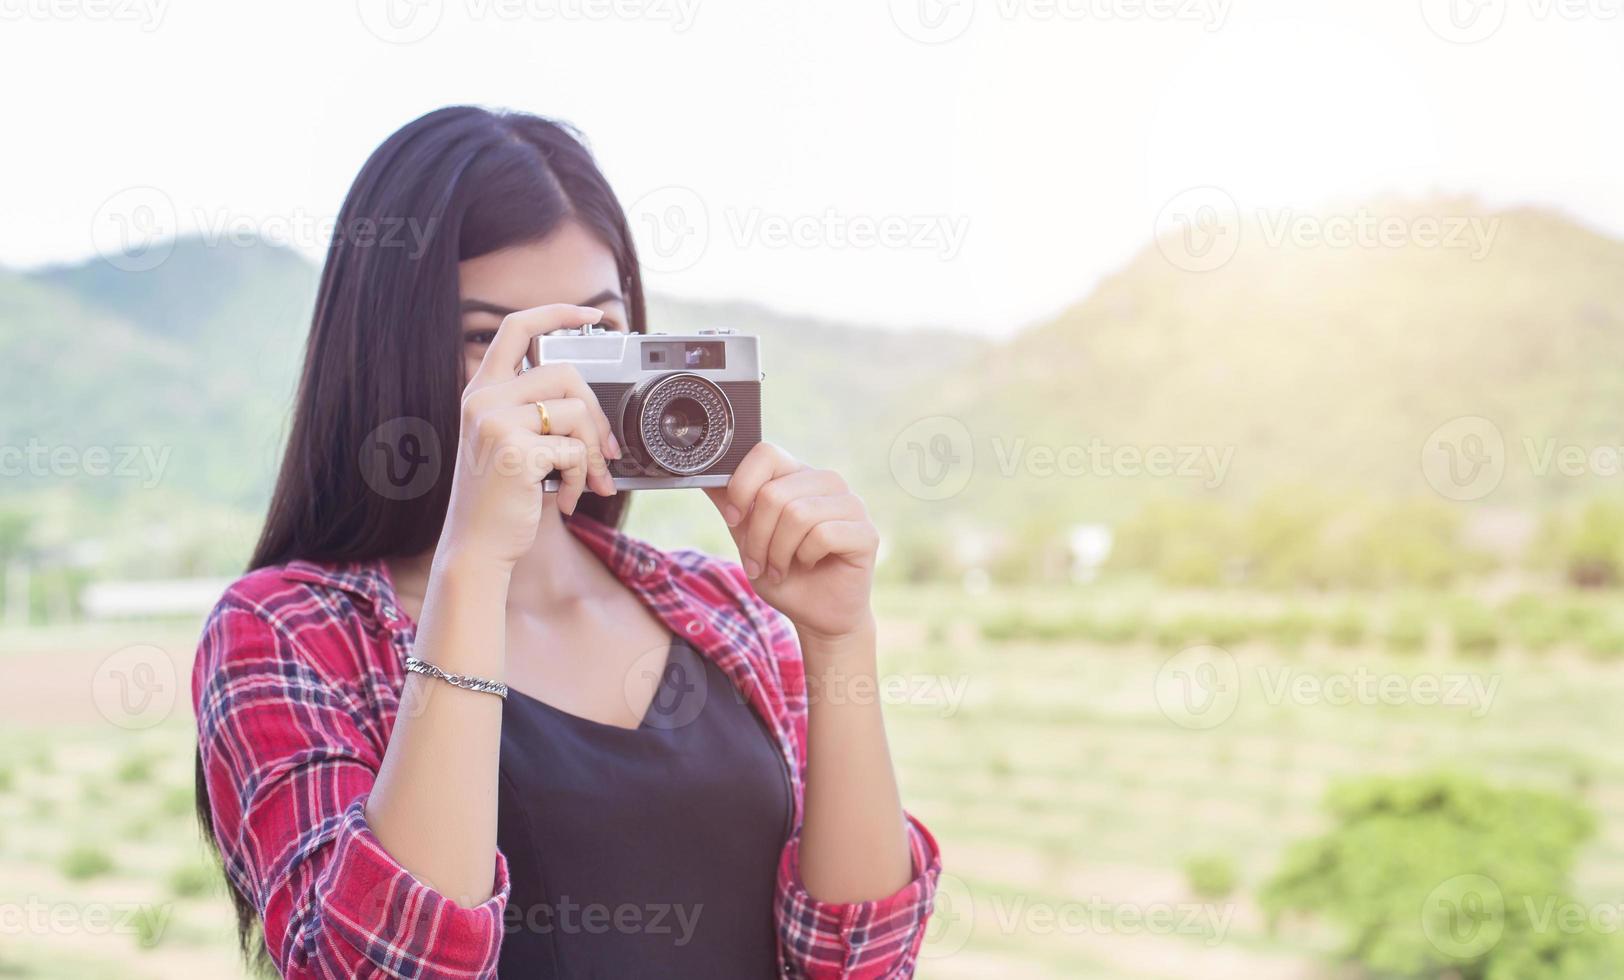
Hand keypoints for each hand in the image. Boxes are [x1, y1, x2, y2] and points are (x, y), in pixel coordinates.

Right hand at [438, 304, 619, 570]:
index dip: (557, 312)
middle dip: (597, 415)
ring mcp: (495, 422)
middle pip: (566, 374)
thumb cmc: (501, 499)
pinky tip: (568, 499)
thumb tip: (594, 408)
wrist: (477, 546)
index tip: (592, 314)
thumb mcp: (512, 444)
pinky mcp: (514, 450)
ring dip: (593, 454)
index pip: (517, 328)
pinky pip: (574, 451)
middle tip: (606, 452)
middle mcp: (483, 399)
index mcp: (482, 390)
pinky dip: (582, 479)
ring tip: (587, 482)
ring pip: (575, 413)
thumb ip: (539, 414)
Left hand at [705, 443, 877, 641]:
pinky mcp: (866, 532)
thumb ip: (731, 504)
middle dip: (757, 537)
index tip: (734, 519)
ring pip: (797, 514)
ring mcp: (851, 505)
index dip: (742, 486)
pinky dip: (806, 557)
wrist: (816, 614)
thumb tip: (703, 476)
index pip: (766, 453)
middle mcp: (827, 482)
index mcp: (798, 475)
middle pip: (775, 493)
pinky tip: (809, 565)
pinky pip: (823, 535)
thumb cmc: (784, 574)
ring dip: (778, 552)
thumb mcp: (747, 537)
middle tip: (758, 562)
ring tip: (779, 568)